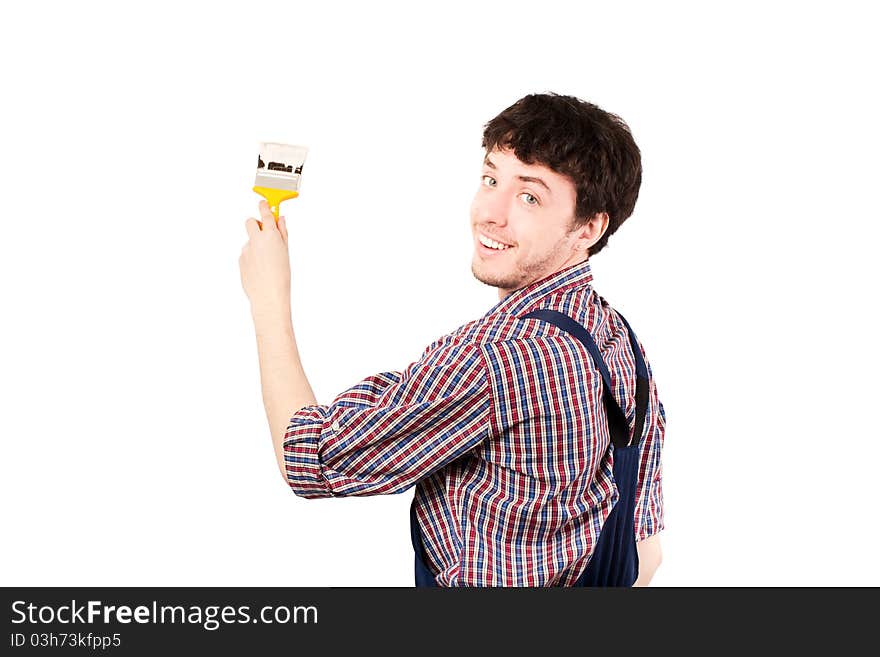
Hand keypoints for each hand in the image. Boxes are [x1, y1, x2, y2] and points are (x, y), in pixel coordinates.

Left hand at [239, 199, 291, 313]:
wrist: (268, 295)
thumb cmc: (281, 277)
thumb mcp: (286, 252)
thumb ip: (282, 234)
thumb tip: (280, 220)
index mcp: (269, 236)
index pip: (266, 214)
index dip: (265, 206)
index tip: (264, 203)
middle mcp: (255, 240)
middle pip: (250, 222)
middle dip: (256, 224)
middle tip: (265, 234)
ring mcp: (246, 250)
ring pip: (249, 241)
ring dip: (256, 245)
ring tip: (267, 262)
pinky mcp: (240, 260)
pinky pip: (246, 253)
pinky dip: (253, 257)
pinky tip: (261, 269)